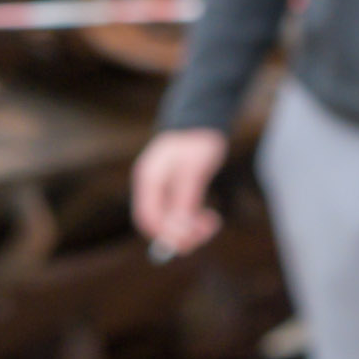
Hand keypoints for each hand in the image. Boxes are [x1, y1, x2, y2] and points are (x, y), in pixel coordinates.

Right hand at [132, 128, 228, 256]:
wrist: (201, 123)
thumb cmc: (197, 141)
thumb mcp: (193, 170)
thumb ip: (183, 199)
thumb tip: (179, 230)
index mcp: (148, 179)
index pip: (147, 218)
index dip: (166, 233)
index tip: (191, 236)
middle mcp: (151, 188)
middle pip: (158, 224)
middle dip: (181, 233)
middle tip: (207, 230)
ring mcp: (162, 191)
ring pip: (170, 224)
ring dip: (190, 230)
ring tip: (212, 222)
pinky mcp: (174, 193)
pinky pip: (180, 217)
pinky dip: (193, 223)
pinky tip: (210, 217)